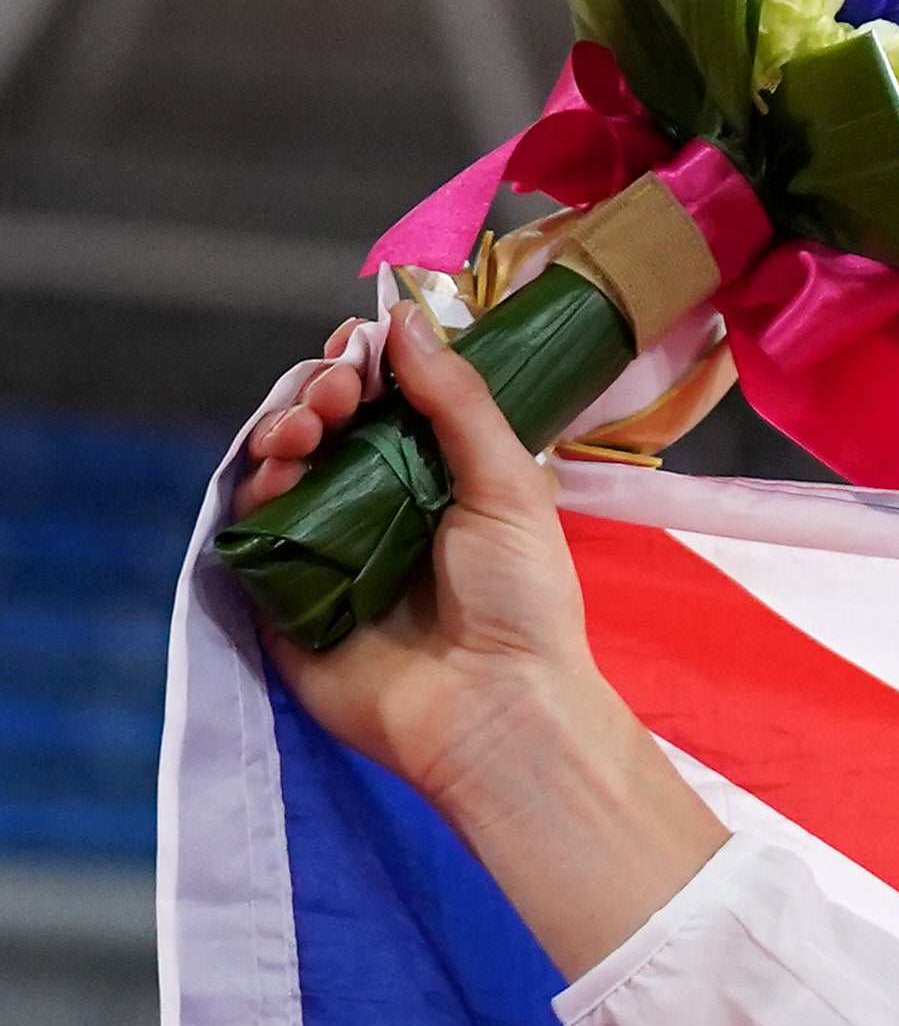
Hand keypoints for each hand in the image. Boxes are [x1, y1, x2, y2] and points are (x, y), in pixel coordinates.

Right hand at [236, 300, 724, 973]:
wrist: (495, 707)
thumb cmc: (522, 604)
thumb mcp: (507, 484)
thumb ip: (457, 401)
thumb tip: (407, 318)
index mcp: (435, 480)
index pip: (379, 404)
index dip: (360, 368)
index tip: (359, 346)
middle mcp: (376, 509)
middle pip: (319, 426)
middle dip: (315, 392)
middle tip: (333, 392)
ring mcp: (326, 550)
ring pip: (276, 469)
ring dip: (279, 430)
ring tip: (301, 431)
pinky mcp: (285, 596)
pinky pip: (248, 532)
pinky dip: (252, 493)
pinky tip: (275, 473)